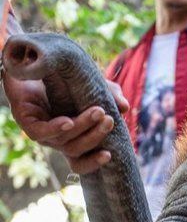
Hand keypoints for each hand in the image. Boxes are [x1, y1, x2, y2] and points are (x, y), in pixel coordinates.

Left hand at [3, 74, 128, 174]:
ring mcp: (41, 132)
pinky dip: (57, 128)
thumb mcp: (90, 83)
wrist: (33, 59)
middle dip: (94, 137)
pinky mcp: (26, 122)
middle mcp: (55, 139)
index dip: (93, 163)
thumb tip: (125, 107)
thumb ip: (108, 93)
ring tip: (98, 111)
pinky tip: (68, 121)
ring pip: (63, 140)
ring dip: (83, 127)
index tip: (109, 155)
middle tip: (109, 120)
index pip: (80, 162)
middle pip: (75, 151)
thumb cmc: (63, 76)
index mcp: (70, 137)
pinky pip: (42, 132)